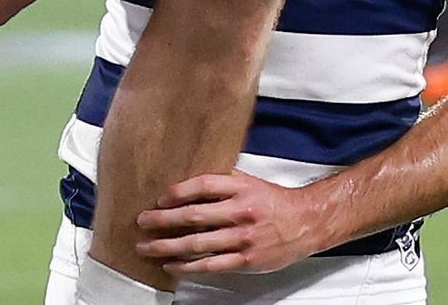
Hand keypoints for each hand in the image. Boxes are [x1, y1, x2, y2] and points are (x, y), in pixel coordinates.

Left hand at [134, 171, 336, 276]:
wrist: (306, 222)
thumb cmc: (274, 202)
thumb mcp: (249, 182)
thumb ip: (221, 182)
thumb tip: (186, 182)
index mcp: (241, 188)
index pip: (202, 186)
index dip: (177, 192)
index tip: (160, 198)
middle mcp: (241, 211)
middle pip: (194, 215)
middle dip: (162, 220)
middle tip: (142, 221)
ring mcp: (243, 238)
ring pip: (198, 243)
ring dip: (167, 245)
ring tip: (147, 246)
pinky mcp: (246, 260)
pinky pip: (210, 265)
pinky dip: (187, 266)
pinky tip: (171, 264)